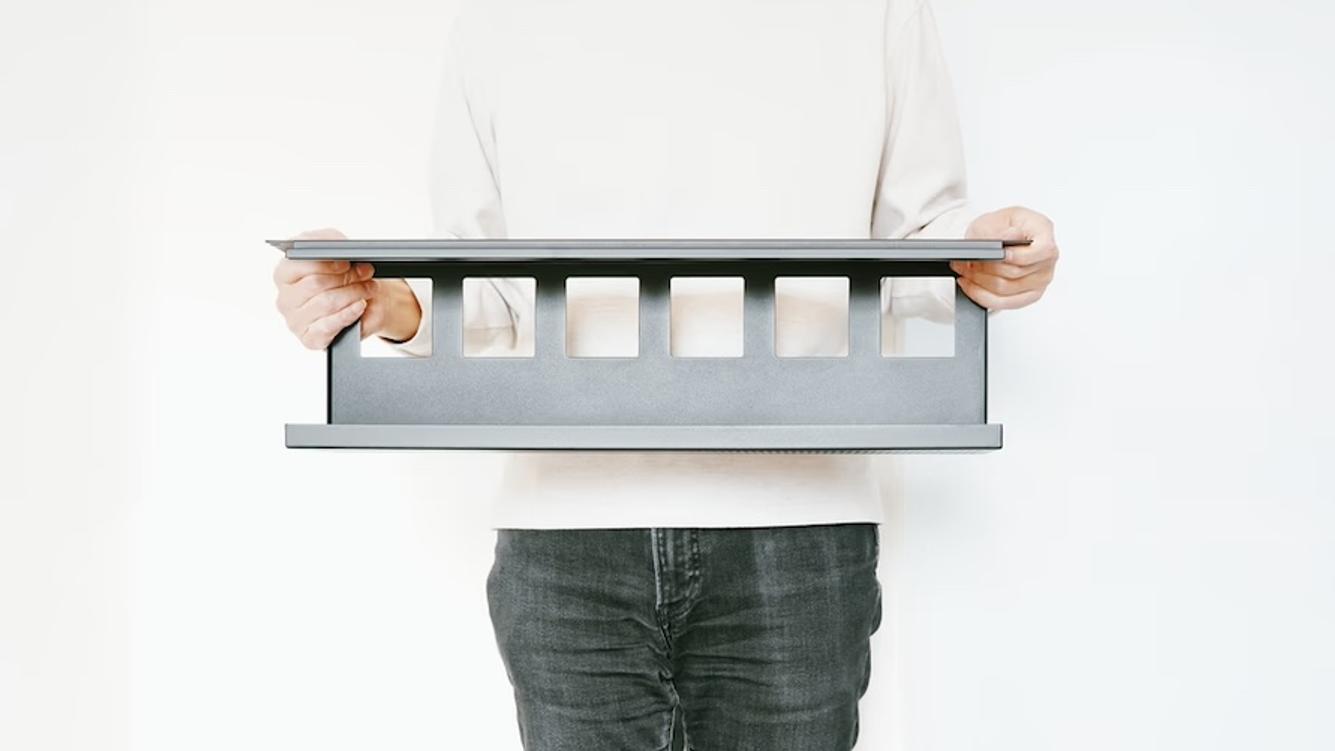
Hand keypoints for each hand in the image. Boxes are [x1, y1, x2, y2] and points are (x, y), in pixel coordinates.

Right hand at [272, 227, 421, 349]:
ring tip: (368, 288)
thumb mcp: (336, 250)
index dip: (323, 262)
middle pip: (315, 284)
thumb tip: (336, 243)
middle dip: (344, 277)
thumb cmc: (343, 276)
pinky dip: (348, 314)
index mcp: (284, 273)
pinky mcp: (309, 338)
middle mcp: (285, 298)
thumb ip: (330, 240)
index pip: (296, 264)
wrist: (362, 304)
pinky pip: (329, 325)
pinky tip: (360, 306)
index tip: (345, 261)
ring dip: (353, 293)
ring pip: (325, 303)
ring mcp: (295, 320)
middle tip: (365, 272)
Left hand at [952, 206, 1058, 309]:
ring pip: (1006, 290)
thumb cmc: (1001, 225)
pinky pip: (1003, 303)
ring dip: (978, 282)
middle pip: (1016, 272)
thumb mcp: (996, 218)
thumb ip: (1001, 229)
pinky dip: (982, 296)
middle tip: (963, 262)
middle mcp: (1047, 258)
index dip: (1017, 256)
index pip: (1041, 251)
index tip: (995, 254)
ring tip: (963, 271)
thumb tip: (1008, 238)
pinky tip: (969, 285)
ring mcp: (1040, 279)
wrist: (998, 235)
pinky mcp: (1029, 295)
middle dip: (984, 268)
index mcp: (1044, 232)